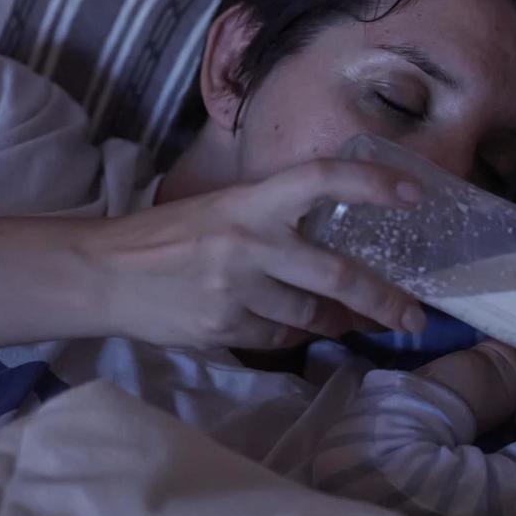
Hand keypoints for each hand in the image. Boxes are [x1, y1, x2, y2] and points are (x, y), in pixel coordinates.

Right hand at [84, 159, 427, 349]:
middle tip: (413, 317)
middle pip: (337, 274)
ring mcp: (237, 288)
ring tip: (355, 323)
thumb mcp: (223, 208)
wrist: (101, 274)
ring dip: (338, 322)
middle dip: (383, 300)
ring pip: (311, 313)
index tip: (414, 194)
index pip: (321, 179)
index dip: (371, 183)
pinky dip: (294, 334)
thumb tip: (338, 240)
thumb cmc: (169, 237)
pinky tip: (297, 329)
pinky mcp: (224, 326)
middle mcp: (250, 241)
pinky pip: (279, 335)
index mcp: (251, 200)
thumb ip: (275, 219)